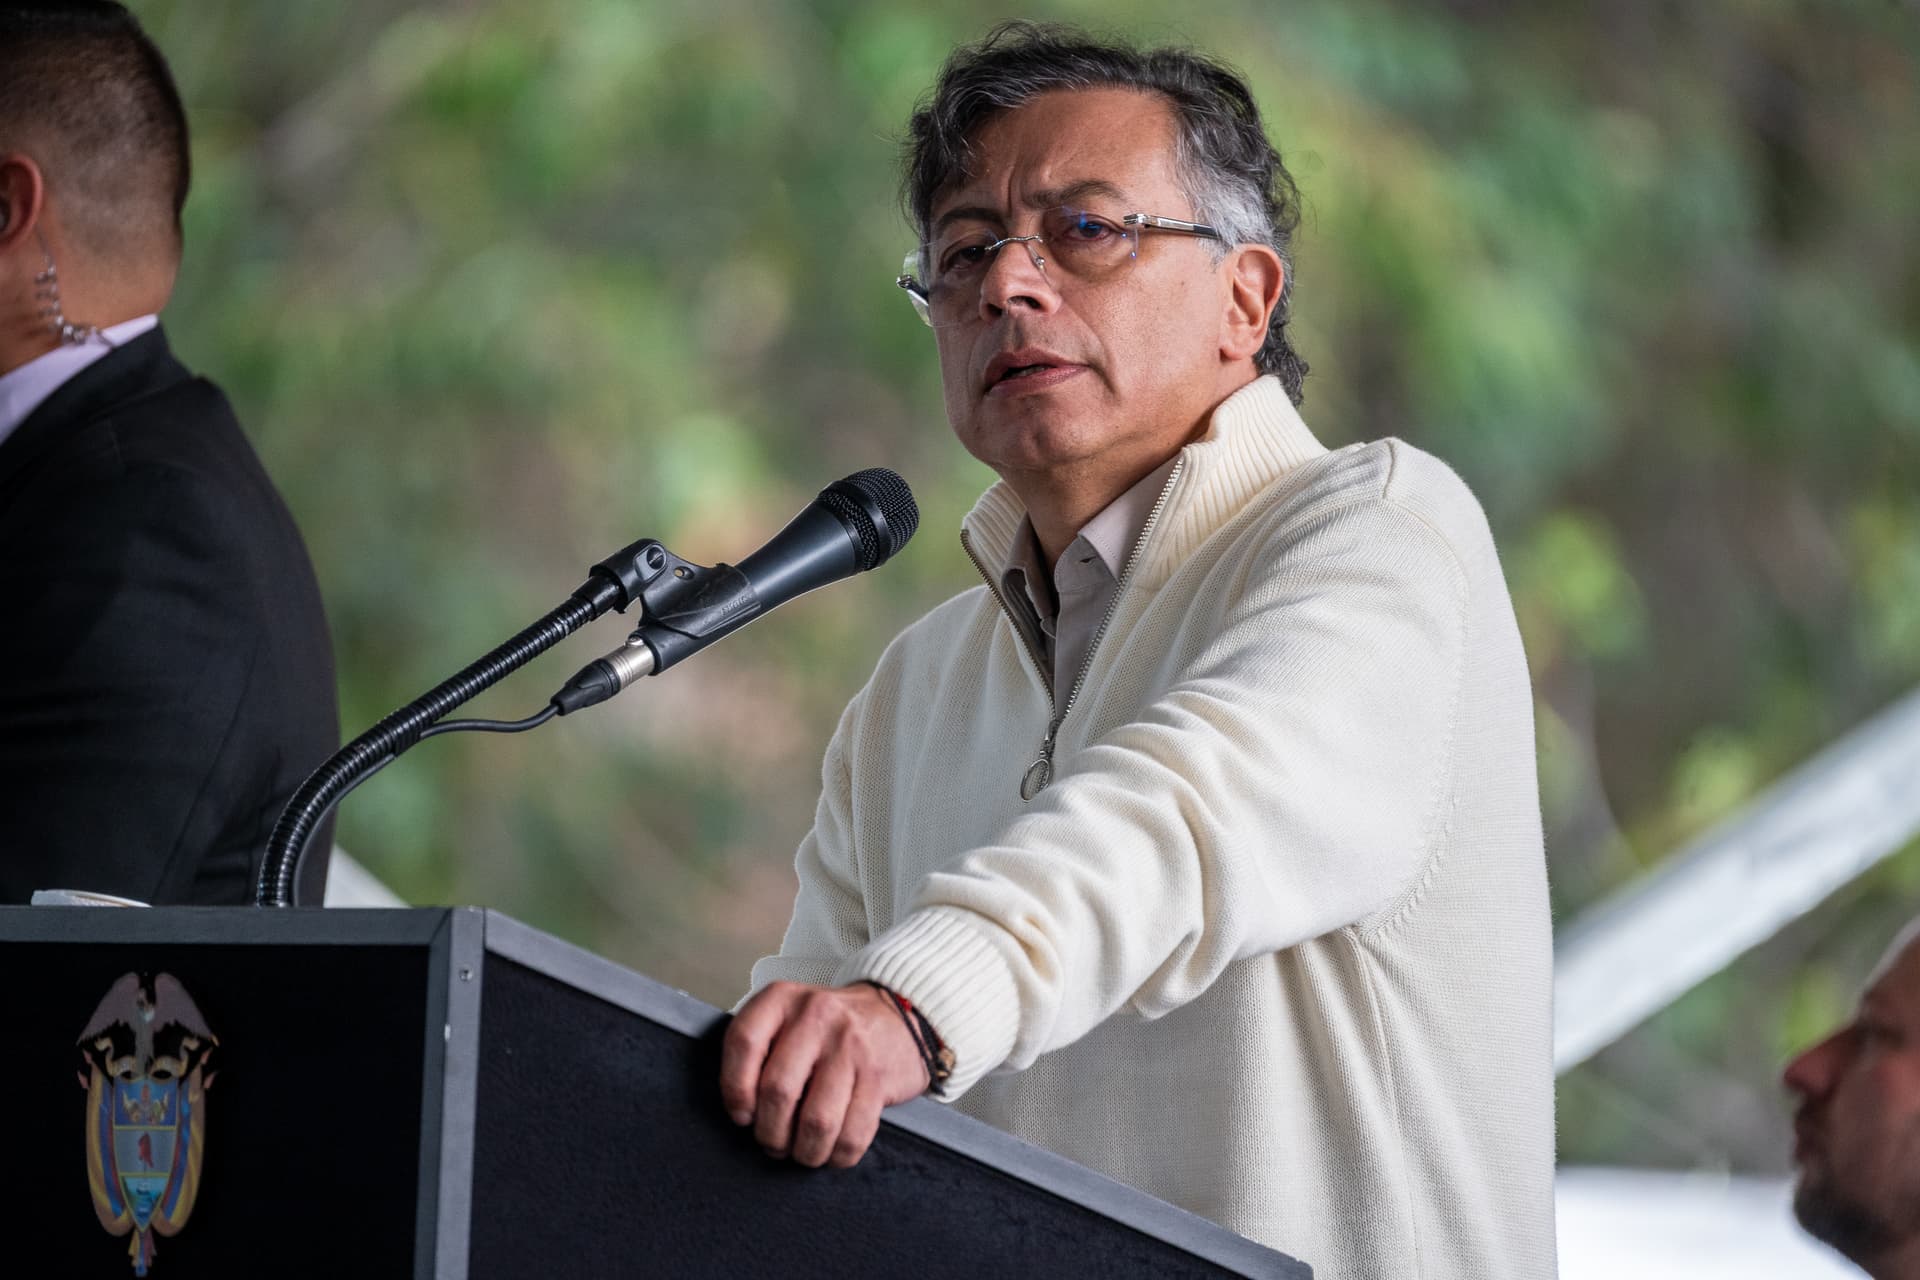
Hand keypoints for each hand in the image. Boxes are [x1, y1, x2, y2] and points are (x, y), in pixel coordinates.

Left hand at [720, 981, 930, 1167]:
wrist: (895, 1016)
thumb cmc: (828, 1027)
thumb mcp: (786, 1018)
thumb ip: (759, 1051)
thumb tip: (743, 1113)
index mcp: (782, 999)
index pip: (744, 1043)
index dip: (735, 1089)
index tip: (741, 1114)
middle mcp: (817, 1016)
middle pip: (778, 1091)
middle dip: (771, 1133)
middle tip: (774, 1141)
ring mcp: (851, 1046)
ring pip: (817, 1122)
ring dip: (805, 1151)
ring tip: (803, 1150)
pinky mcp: (878, 1077)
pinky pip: (853, 1134)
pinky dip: (838, 1155)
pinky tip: (832, 1150)